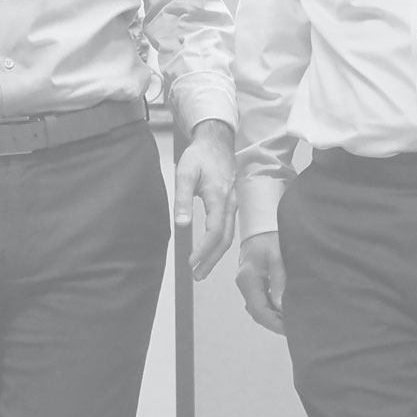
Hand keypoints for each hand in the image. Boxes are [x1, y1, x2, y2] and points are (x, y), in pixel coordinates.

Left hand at [175, 119, 237, 278]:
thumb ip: (182, 199)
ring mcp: (234, 203)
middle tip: (196, 276)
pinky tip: (210, 251)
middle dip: (211, 260)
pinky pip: (229, 228)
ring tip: (201, 270)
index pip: (214, 231)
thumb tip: (182, 225)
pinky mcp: (232, 203)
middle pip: (225, 239)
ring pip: (229, 235)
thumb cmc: (199, 155)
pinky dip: (220, 244)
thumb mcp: (185, 172)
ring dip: (215, 255)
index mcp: (219, 196)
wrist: (217, 140)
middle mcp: (230, 202)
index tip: (191, 262)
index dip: (204, 250)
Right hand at [235, 231, 286, 334]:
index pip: (259, 310)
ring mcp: (247, 282)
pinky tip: (285, 310)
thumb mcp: (277, 257)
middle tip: (295, 329)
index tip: (290, 330)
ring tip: (293, 322)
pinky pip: (261, 300)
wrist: (262, 221)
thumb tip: (281, 307)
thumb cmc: (271, 235)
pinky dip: (272, 308)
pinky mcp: (253, 281)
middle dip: (275, 323)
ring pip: (259, 308)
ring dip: (274, 317)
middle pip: (258, 312)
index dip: (274, 323)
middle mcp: (244, 283)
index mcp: (247, 278)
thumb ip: (279, 282)